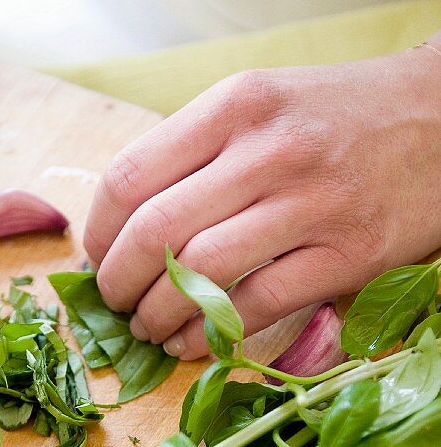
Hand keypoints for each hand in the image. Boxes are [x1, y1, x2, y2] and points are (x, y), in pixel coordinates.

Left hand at [84, 49, 440, 358]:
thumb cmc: (338, 117)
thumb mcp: (262, 103)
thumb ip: (196, 152)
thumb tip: (122, 224)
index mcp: (236, 105)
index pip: (131, 176)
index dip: (98, 232)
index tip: (97, 258)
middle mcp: (269, 149)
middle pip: (155, 232)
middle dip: (118, 283)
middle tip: (116, 304)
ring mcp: (312, 203)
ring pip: (200, 275)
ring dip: (158, 316)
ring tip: (150, 328)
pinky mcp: (348, 254)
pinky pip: (257, 307)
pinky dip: (211, 335)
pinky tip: (193, 343)